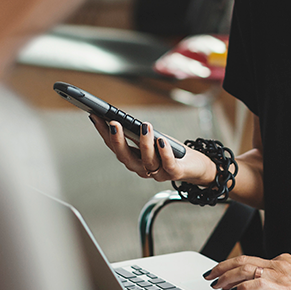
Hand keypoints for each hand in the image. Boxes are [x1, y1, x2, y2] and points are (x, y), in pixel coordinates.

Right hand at [88, 115, 213, 185]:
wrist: (195, 166)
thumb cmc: (170, 150)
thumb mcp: (151, 139)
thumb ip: (137, 133)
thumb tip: (121, 118)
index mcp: (133, 159)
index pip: (114, 146)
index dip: (103, 133)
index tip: (95, 116)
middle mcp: (142, 168)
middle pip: (126, 157)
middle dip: (118, 141)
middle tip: (113, 123)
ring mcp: (158, 173)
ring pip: (147, 160)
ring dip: (144, 143)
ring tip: (144, 126)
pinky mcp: (174, 173)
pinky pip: (168, 164)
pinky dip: (164, 152)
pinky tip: (162, 140)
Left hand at [204, 253, 290, 289]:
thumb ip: (278, 277)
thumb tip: (259, 282)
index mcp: (280, 260)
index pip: (249, 259)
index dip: (230, 265)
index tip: (219, 271)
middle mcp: (277, 263)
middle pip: (242, 260)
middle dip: (222, 267)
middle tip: (209, 275)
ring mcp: (279, 274)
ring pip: (245, 269)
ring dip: (227, 277)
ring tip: (217, 284)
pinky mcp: (282, 287)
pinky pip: (256, 283)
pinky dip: (242, 287)